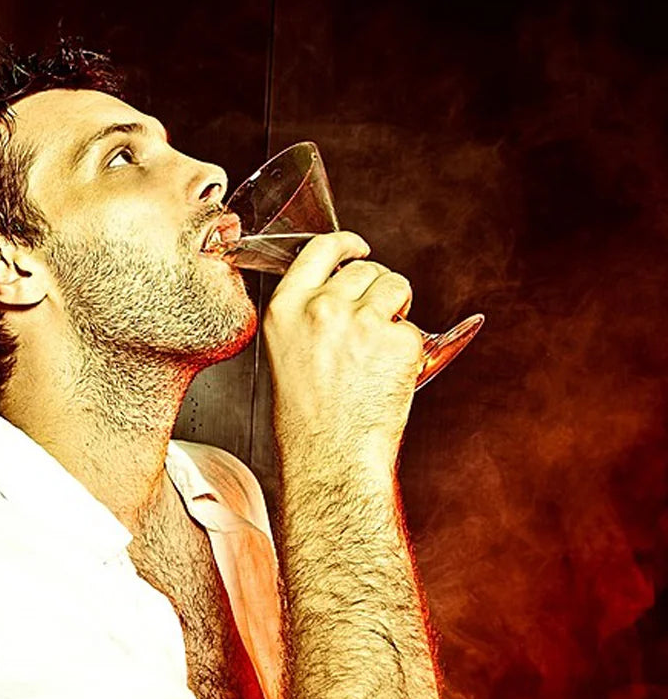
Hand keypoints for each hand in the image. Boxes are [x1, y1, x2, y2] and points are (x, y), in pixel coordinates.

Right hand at [262, 231, 423, 474]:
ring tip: (382, 345)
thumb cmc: (306, 418)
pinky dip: (408, 348)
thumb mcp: (285, 353)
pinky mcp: (398, 340)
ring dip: (397, 307)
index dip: (346, 243)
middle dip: (375, 288)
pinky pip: (413, 328)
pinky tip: (387, 372)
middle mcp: (322, 308)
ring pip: (395, 287)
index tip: (359, 247)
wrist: (330, 455)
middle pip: (364, 269)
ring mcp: (362, 321)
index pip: (320, 250)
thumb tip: (338, 293)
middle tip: (373, 322)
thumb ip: (305, 315)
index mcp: (287, 309)